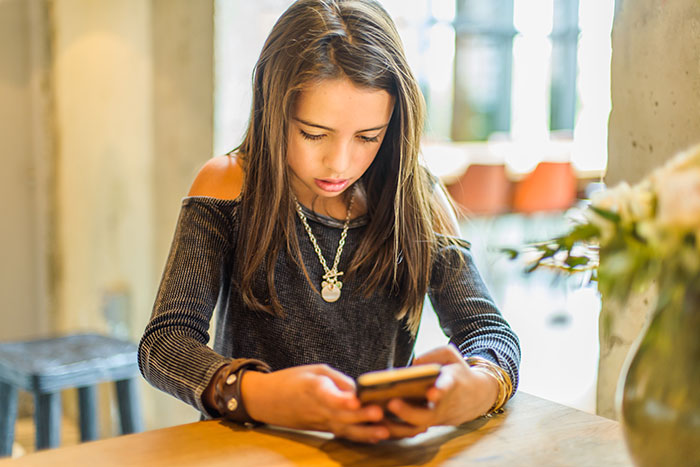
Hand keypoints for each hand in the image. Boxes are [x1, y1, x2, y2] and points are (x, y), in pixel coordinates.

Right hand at [241, 364, 389, 442]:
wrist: (267, 401)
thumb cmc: (292, 380)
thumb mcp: (315, 370)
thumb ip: (338, 380)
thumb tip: (361, 389)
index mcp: (313, 388)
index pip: (326, 394)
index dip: (341, 398)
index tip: (355, 398)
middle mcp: (317, 408)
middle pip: (340, 414)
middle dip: (361, 415)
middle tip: (380, 413)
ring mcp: (320, 422)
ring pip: (344, 428)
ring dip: (365, 431)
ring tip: (384, 431)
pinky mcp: (323, 429)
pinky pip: (343, 433)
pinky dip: (359, 437)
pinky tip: (376, 437)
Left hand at [381, 345, 498, 435]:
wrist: (478, 395)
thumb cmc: (458, 371)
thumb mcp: (450, 355)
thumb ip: (431, 355)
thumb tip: (411, 367)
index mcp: (452, 384)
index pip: (448, 387)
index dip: (441, 390)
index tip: (433, 392)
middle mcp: (445, 405)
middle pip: (428, 415)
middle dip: (409, 412)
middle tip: (391, 403)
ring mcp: (438, 418)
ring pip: (418, 427)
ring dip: (397, 425)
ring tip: (376, 415)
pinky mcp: (431, 425)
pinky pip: (413, 430)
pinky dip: (396, 429)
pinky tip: (377, 423)